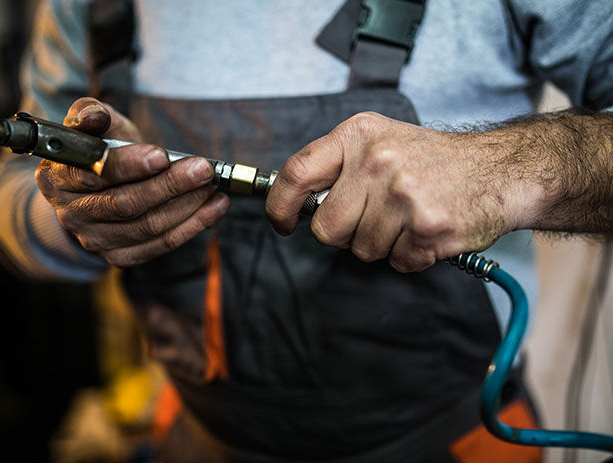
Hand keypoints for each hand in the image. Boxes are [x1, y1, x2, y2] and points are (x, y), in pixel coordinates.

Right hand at [35, 97, 229, 266]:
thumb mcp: (93, 126)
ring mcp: (95, 240)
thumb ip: (90, 114)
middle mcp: (72, 214)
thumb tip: (92, 116)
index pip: (95, 174)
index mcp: (58, 177)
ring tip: (213, 185)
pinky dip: (193, 225)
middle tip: (203, 169)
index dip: (129, 166)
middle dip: (170, 186)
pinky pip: (162, 244)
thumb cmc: (100, 150)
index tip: (161, 155)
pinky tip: (216, 207)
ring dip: (188, 206)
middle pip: (126, 204)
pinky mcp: (120, 257)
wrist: (96, 191)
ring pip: (148, 226)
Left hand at [266, 112, 528, 271]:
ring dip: (382, 244)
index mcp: (358, 136)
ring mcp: (403, 195)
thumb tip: (299, 203)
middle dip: (344, 234)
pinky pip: (396, 262)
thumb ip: (338, 166)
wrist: (498, 170)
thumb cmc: (432, 160)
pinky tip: (426, 230)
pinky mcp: (427, 227)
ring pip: (361, 250)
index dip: (281, 206)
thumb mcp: (381, 141)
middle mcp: (377, 162)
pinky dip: (409, 255)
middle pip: (326, 228)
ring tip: (407, 218)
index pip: (297, 173)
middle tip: (373, 218)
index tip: (284, 223)